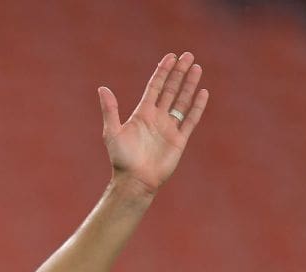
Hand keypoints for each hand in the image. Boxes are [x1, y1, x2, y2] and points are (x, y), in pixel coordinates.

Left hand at [99, 52, 207, 194]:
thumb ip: (110, 110)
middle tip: (187, 55)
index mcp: (142, 114)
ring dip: (189, 84)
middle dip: (179, 72)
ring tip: (196, 67)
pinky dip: (197, 106)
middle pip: (171, 89)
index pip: (155, 87)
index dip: (162, 71)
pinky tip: (202, 92)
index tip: (170, 57)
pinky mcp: (179, 139)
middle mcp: (157, 118)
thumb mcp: (112, 132)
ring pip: (182, 101)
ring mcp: (169, 127)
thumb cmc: (121, 159)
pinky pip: (190, 119)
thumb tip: (102, 88)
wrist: (135, 181)